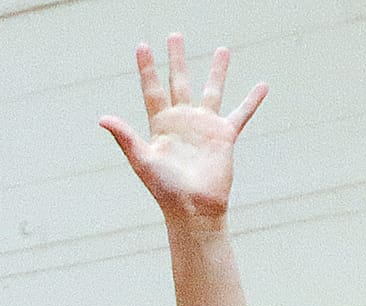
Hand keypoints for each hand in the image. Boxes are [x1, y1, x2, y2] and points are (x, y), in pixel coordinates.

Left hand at [100, 38, 264, 222]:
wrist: (194, 209)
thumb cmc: (166, 190)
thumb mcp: (142, 161)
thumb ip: (125, 137)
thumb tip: (102, 119)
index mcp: (161, 124)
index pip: (152, 89)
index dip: (147, 68)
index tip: (143, 46)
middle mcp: (183, 121)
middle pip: (180, 81)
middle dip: (177, 58)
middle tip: (175, 35)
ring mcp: (204, 127)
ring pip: (212, 91)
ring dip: (218, 71)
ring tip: (223, 49)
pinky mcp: (224, 136)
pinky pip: (241, 114)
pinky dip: (252, 101)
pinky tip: (263, 85)